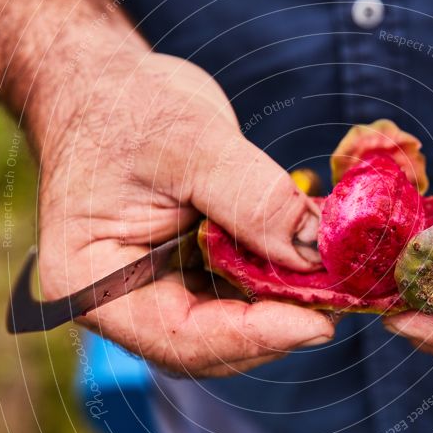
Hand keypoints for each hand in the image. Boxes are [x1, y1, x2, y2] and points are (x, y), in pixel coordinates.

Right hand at [34, 49, 332, 376]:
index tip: (317, 324)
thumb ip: (251, 198)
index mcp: (93, 281)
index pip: (177, 335)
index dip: (252, 336)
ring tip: (334, 283)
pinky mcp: (188, 271)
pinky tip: (315, 263)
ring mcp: (158, 288)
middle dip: (276, 328)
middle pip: (209, 344)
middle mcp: (124, 300)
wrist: (108, 88)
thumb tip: (312, 252)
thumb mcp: (188, 141)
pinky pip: (238, 293)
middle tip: (338, 303)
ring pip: (231, 325)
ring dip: (285, 309)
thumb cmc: (124, 106)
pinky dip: (279, 283)